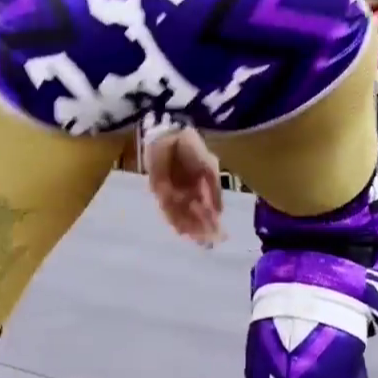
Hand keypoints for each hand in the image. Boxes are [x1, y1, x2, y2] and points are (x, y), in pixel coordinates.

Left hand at [145, 128, 224, 247]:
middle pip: (193, 216)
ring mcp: (172, 192)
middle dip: (201, 229)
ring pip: (180, 215)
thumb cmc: (192, 148)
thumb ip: (214, 191)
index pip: (206, 210)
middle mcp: (185, 193)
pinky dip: (174, 219)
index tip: (220, 236)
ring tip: (197, 239)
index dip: (212, 223)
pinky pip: (166, 208)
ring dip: (189, 228)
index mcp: (199, 188)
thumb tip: (219, 213)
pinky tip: (182, 229)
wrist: (171, 134)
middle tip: (208, 243)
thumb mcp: (210, 168)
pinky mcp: (157, 189)